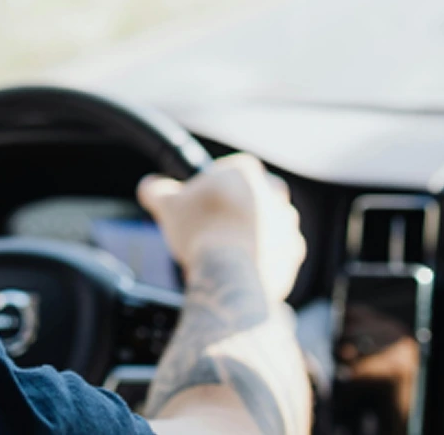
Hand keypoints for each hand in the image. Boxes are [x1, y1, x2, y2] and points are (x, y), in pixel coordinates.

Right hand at [137, 152, 305, 302]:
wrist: (229, 274)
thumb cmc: (201, 231)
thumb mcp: (166, 204)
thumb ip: (156, 189)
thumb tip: (150, 186)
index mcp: (246, 172)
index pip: (234, 168)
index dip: (216, 184)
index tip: (204, 201)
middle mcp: (274, 193)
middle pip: (255, 194)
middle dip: (239, 208)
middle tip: (216, 224)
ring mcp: (287, 225)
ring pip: (269, 223)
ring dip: (253, 233)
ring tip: (226, 249)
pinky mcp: (293, 254)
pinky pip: (277, 252)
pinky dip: (262, 257)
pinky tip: (240, 266)